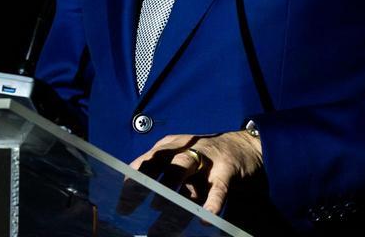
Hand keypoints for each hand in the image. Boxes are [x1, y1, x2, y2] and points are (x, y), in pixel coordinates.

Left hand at [124, 130, 263, 216]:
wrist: (244, 145)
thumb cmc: (206, 159)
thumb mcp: (182, 163)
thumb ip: (164, 178)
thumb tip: (140, 203)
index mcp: (170, 147)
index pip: (146, 162)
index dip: (132, 180)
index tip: (120, 203)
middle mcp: (184, 149)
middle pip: (161, 163)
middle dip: (144, 185)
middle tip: (130, 208)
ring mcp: (205, 157)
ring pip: (183, 170)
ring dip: (170, 193)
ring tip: (159, 215)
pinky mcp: (226, 169)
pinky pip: (218, 187)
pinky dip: (212, 203)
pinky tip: (205, 218)